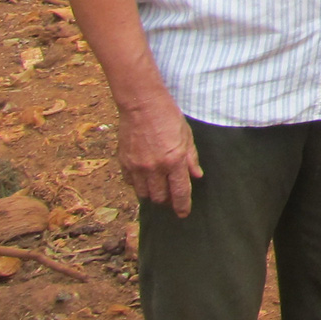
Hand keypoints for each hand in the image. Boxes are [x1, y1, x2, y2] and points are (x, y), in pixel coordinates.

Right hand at [118, 94, 202, 217]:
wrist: (142, 105)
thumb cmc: (168, 117)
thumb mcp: (186, 136)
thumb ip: (191, 159)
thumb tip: (196, 176)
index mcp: (174, 161)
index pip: (180, 192)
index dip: (182, 206)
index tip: (183, 214)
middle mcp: (154, 168)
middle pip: (160, 198)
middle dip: (167, 200)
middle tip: (172, 196)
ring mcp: (137, 167)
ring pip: (144, 194)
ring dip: (153, 194)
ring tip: (159, 187)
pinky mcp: (124, 163)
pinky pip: (130, 184)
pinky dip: (138, 185)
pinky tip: (144, 178)